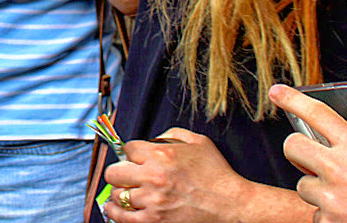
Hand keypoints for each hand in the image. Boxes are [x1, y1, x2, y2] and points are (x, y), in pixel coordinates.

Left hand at [99, 128, 253, 222]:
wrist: (232, 205)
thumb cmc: (217, 174)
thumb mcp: (198, 142)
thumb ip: (172, 134)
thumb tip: (153, 139)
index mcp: (161, 153)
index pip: (127, 149)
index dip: (132, 154)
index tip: (136, 160)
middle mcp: (153, 176)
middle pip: (114, 172)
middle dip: (120, 172)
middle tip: (127, 176)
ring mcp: (152, 200)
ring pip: (116, 195)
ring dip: (120, 193)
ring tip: (125, 193)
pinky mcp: (154, 221)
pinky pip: (122, 217)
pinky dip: (115, 213)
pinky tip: (116, 209)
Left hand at [270, 84, 346, 222]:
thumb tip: (333, 153)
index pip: (317, 113)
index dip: (293, 99)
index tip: (277, 92)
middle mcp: (338, 167)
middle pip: (293, 146)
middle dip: (298, 152)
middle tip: (311, 160)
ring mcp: (330, 196)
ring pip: (304, 186)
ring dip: (320, 192)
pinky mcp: (328, 221)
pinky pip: (318, 215)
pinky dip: (332, 217)